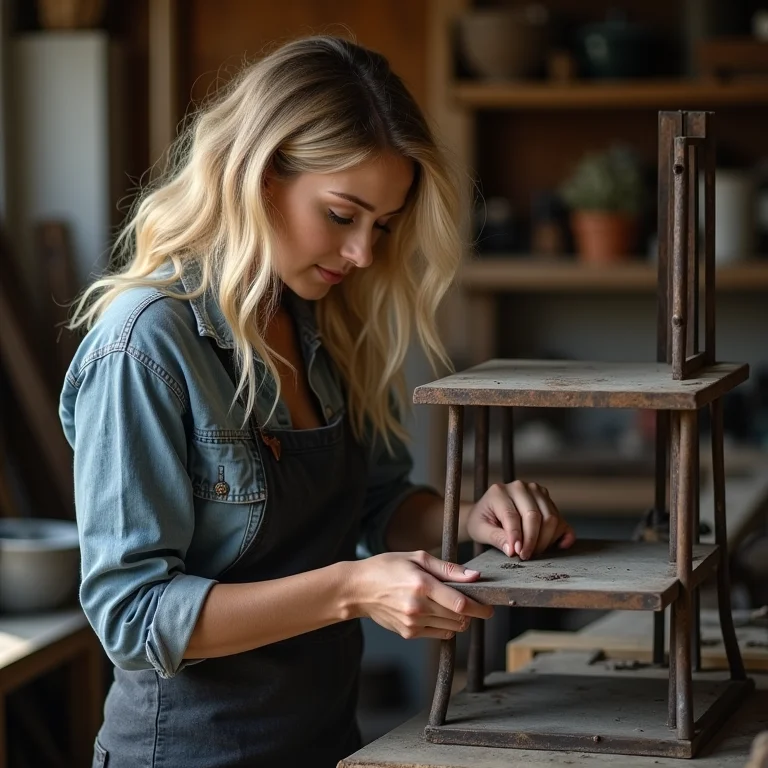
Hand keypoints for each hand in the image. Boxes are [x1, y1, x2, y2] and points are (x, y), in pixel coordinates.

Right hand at [349, 551, 493, 639]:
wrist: (358, 589)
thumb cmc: (386, 568)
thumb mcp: (417, 558)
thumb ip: (448, 568)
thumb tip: (474, 576)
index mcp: (422, 585)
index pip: (461, 604)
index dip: (480, 608)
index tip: (490, 607)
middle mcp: (419, 607)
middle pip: (460, 618)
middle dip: (471, 612)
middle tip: (471, 601)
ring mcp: (413, 623)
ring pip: (452, 628)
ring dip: (459, 619)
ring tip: (450, 604)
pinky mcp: (409, 633)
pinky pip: (438, 633)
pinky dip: (444, 625)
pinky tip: (434, 611)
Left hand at [466, 480, 575, 560]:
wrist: (487, 512)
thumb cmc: (482, 521)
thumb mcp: (480, 530)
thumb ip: (495, 538)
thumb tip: (512, 549)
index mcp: (499, 492)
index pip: (512, 516)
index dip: (516, 537)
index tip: (516, 554)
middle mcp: (519, 487)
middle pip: (534, 516)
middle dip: (532, 541)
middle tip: (525, 556)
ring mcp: (535, 491)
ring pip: (550, 518)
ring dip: (546, 540)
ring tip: (533, 552)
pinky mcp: (546, 499)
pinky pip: (560, 519)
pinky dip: (561, 534)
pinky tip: (559, 546)